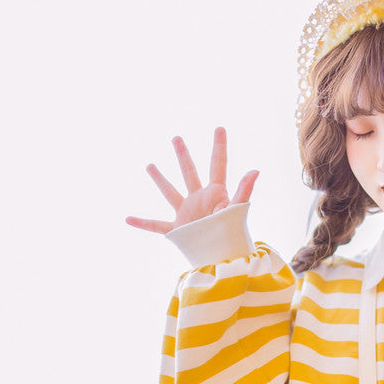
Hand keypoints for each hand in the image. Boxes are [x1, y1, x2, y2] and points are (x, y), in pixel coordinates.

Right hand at [126, 127, 258, 233]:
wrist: (222, 256)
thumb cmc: (232, 234)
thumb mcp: (237, 209)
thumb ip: (244, 190)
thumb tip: (255, 170)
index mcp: (215, 193)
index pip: (218, 164)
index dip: (219, 146)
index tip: (219, 128)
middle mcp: (199, 199)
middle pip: (190, 172)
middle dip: (183, 155)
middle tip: (176, 138)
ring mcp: (187, 213)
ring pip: (170, 192)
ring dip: (160, 179)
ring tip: (150, 165)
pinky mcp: (178, 229)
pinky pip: (155, 225)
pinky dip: (142, 223)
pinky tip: (128, 218)